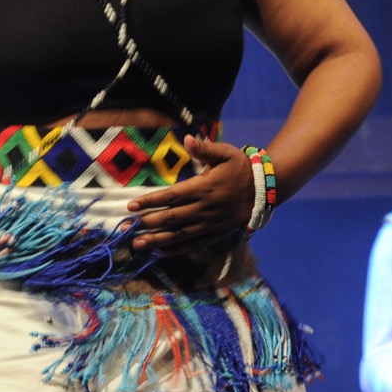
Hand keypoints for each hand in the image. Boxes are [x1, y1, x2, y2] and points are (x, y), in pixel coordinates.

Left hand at [124, 135, 251, 253]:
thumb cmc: (240, 168)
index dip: (150, 201)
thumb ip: (205, 149)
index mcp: (203, 188)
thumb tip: (187, 139)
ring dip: (158, 240)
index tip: (131, 206)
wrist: (264, 190)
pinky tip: (161, 252)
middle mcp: (204, 208)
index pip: (171, 196)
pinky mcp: (215, 233)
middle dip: (148, 223)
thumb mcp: (226, 153)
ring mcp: (210, 223)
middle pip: (172, 218)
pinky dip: (177, 249)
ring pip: (180, 234)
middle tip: (126, 228)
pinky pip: (194, 244)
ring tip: (138, 244)